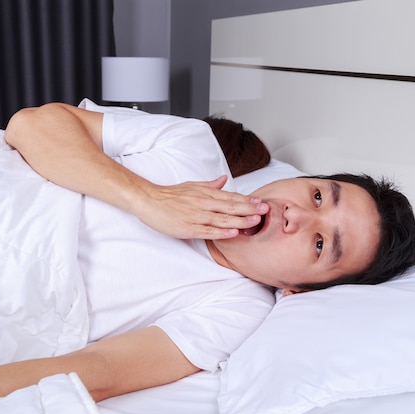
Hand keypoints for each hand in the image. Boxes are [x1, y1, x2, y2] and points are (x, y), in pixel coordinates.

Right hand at [132, 175, 267, 239]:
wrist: (149, 200)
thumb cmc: (169, 195)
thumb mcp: (192, 185)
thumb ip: (210, 185)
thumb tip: (224, 179)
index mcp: (205, 193)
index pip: (230, 197)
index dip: (247, 200)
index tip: (261, 202)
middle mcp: (203, 203)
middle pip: (230, 207)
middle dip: (249, 209)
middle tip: (265, 211)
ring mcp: (196, 216)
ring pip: (222, 219)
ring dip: (240, 221)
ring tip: (255, 222)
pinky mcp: (188, 227)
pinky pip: (208, 231)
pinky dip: (222, 232)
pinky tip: (233, 233)